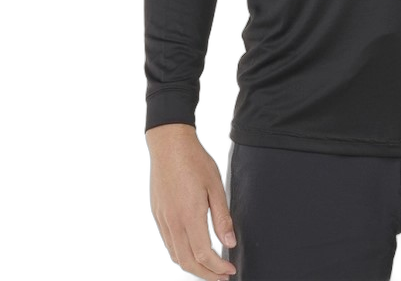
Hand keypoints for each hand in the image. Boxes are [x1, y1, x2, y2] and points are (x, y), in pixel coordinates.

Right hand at [147, 124, 236, 279]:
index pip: (204, 255)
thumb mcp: (215, 185)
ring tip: (210, 268)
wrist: (169, 144)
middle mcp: (173, 222)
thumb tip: (230, 243)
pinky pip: (168, 243)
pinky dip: (181, 254)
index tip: (230, 270)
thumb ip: (222, 217)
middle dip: (206, 275)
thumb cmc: (195, 161)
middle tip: (222, 277)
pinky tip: (192, 251)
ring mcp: (163, 220)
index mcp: (189, 216)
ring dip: (193, 267)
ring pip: (176, 255)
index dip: (218, 268)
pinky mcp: (158, 215)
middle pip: (188, 262)